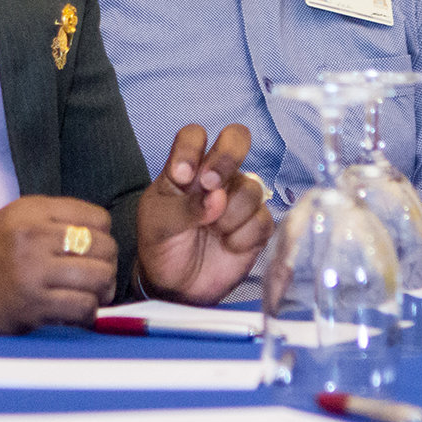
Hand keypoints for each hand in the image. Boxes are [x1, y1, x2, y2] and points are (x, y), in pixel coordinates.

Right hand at [0, 196, 115, 359]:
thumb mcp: (14, 222)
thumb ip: (54, 221)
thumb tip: (105, 235)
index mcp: (31, 210)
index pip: (98, 217)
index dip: (101, 238)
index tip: (90, 254)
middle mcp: (33, 234)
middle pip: (105, 247)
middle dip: (106, 266)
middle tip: (96, 280)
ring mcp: (32, 270)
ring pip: (100, 277)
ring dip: (101, 292)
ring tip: (89, 297)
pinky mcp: (31, 304)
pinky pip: (84, 307)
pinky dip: (87, 315)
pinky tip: (75, 315)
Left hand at [135, 123, 273, 303]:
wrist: (176, 285)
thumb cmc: (162, 245)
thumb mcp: (158, 224)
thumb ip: (184, 208)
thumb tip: (218, 199)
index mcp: (187, 167)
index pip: (194, 136)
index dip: (191, 149)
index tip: (182, 176)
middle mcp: (217, 176)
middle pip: (236, 139)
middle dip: (227, 157)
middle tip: (210, 184)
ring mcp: (239, 198)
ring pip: (252, 187)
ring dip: (230, 213)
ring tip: (213, 230)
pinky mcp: (257, 225)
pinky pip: (263, 220)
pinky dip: (242, 236)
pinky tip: (228, 245)